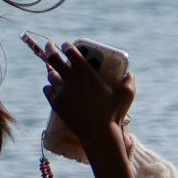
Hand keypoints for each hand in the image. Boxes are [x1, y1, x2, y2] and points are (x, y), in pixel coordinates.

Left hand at [26, 36, 134, 156]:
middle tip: (50, 46)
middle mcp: (71, 79)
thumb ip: (129, 81)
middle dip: (50, 49)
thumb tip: (129, 74)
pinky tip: (51, 88)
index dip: (67, 45)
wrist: (99, 133)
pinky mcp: (56, 103)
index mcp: (86, 73)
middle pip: (54, 58)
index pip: (71, 52)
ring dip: (51, 71)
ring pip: (51, 75)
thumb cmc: (113, 113)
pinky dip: (49, 88)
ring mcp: (62, 91)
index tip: (66, 44)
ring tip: (53, 70)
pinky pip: (47, 90)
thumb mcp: (126, 95)